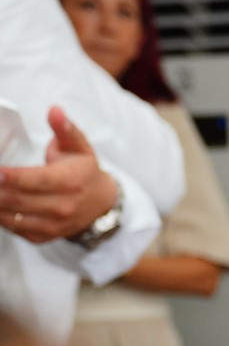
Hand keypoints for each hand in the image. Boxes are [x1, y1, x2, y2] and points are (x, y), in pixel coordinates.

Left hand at [0, 108, 119, 243]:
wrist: (102, 204)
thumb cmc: (84, 172)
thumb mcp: (78, 146)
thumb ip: (64, 128)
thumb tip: (55, 111)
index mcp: (69, 182)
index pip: (35, 180)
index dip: (11, 176)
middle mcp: (62, 206)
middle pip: (16, 199)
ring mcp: (53, 224)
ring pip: (11, 217)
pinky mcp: (44, 235)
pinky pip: (15, 229)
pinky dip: (1, 217)